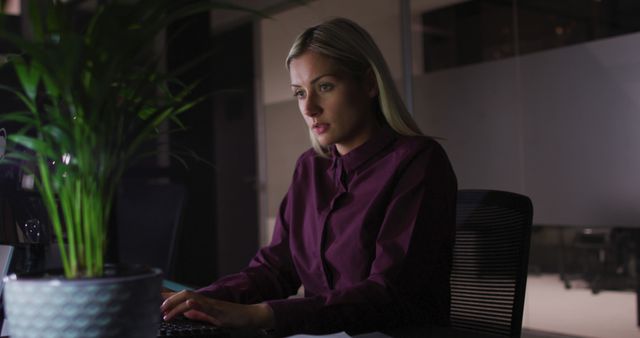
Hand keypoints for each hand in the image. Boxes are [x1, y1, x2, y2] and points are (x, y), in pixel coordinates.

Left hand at [160, 290, 274, 328]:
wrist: (250, 315)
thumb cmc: (232, 317)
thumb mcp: (210, 316)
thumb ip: (198, 313)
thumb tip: (184, 312)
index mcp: (202, 304)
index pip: (182, 297)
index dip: (168, 295)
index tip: (154, 296)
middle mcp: (205, 301)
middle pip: (183, 294)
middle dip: (168, 299)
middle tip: (157, 309)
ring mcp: (212, 304)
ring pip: (191, 298)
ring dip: (176, 302)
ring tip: (165, 308)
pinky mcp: (219, 310)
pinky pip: (206, 306)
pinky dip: (196, 304)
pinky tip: (189, 304)